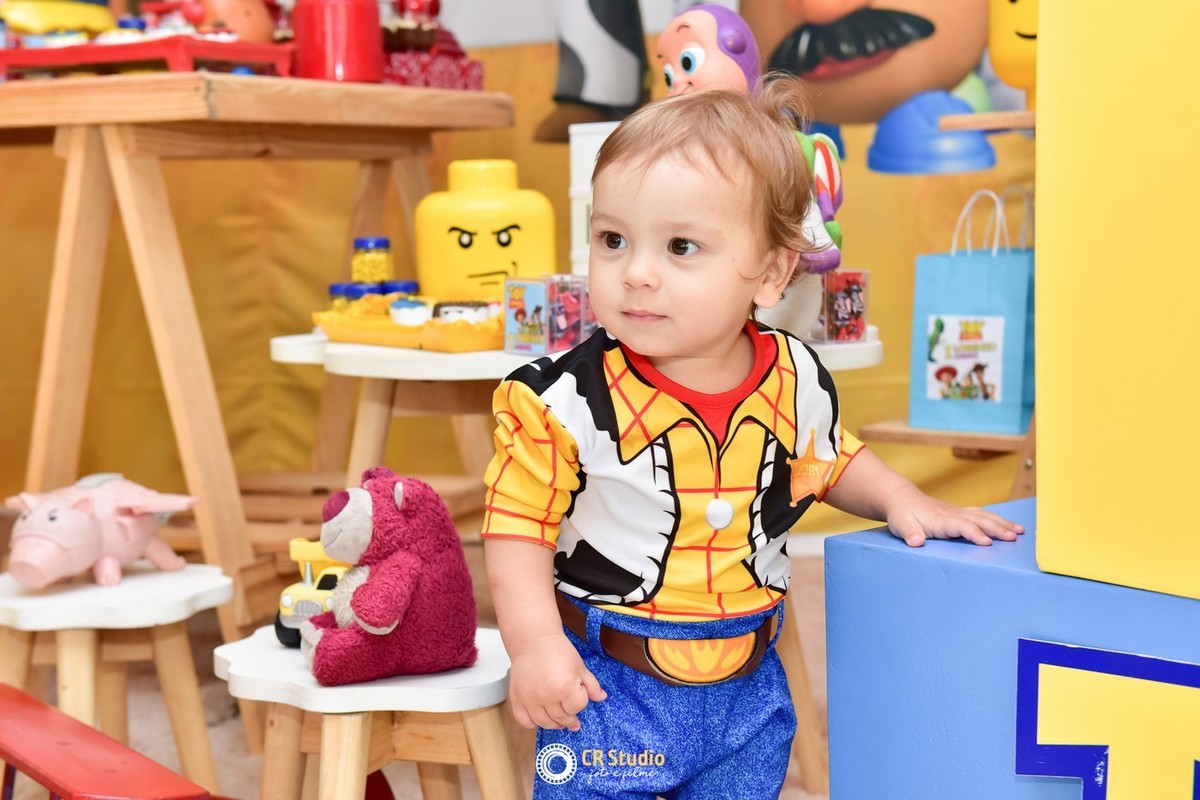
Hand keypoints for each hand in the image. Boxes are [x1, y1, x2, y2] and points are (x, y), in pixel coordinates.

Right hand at [507, 633, 606, 730]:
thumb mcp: (580, 666)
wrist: (534, 640)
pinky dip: (532, 723)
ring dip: (554, 724)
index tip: (579, 698)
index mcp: (565, 687)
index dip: (581, 704)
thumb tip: (601, 697)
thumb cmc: (557, 650)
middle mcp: (547, 696)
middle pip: (562, 718)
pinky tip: (540, 718)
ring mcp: (530, 699)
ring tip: (559, 721)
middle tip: (572, 720)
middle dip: (569, 719)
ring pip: (544, 723)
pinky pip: (524, 720)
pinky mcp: (517, 698)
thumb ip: (592, 685)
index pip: (577, 707)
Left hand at [884, 487, 1023, 547]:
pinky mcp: (960, 513)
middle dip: (997, 528)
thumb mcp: (902, 525)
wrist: (902, 499)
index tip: (987, 542)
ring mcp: (958, 512)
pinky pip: (981, 515)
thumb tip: (916, 542)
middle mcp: (953, 514)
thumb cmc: (902, 515)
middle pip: (979, 520)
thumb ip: (910, 533)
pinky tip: (1008, 525)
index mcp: (941, 520)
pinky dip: (996, 519)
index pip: (961, 525)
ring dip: (1002, 523)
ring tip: (1020, 531)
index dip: (974, 533)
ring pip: (984, 516)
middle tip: (1015, 537)